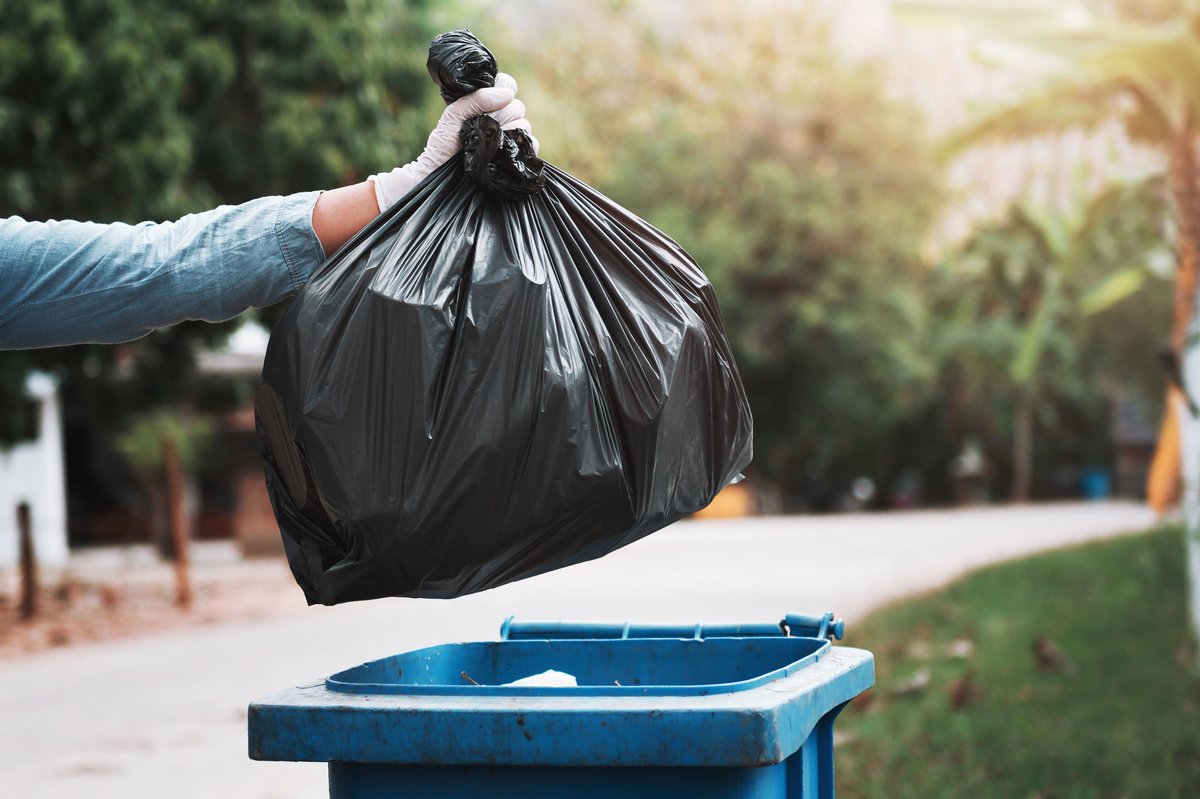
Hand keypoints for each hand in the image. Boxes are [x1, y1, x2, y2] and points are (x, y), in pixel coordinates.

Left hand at [370, 73, 535, 211]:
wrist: (441, 175)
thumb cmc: (443, 146)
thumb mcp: (453, 115)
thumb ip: (476, 99)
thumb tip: (507, 95)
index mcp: (487, 105)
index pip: (507, 86)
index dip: (506, 88)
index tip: (497, 99)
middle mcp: (501, 119)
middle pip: (518, 106)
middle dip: (503, 115)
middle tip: (485, 127)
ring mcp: (510, 138)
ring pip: (524, 124)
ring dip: (509, 131)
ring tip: (491, 143)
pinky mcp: (516, 157)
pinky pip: (532, 145)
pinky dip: (523, 146)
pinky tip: (506, 151)